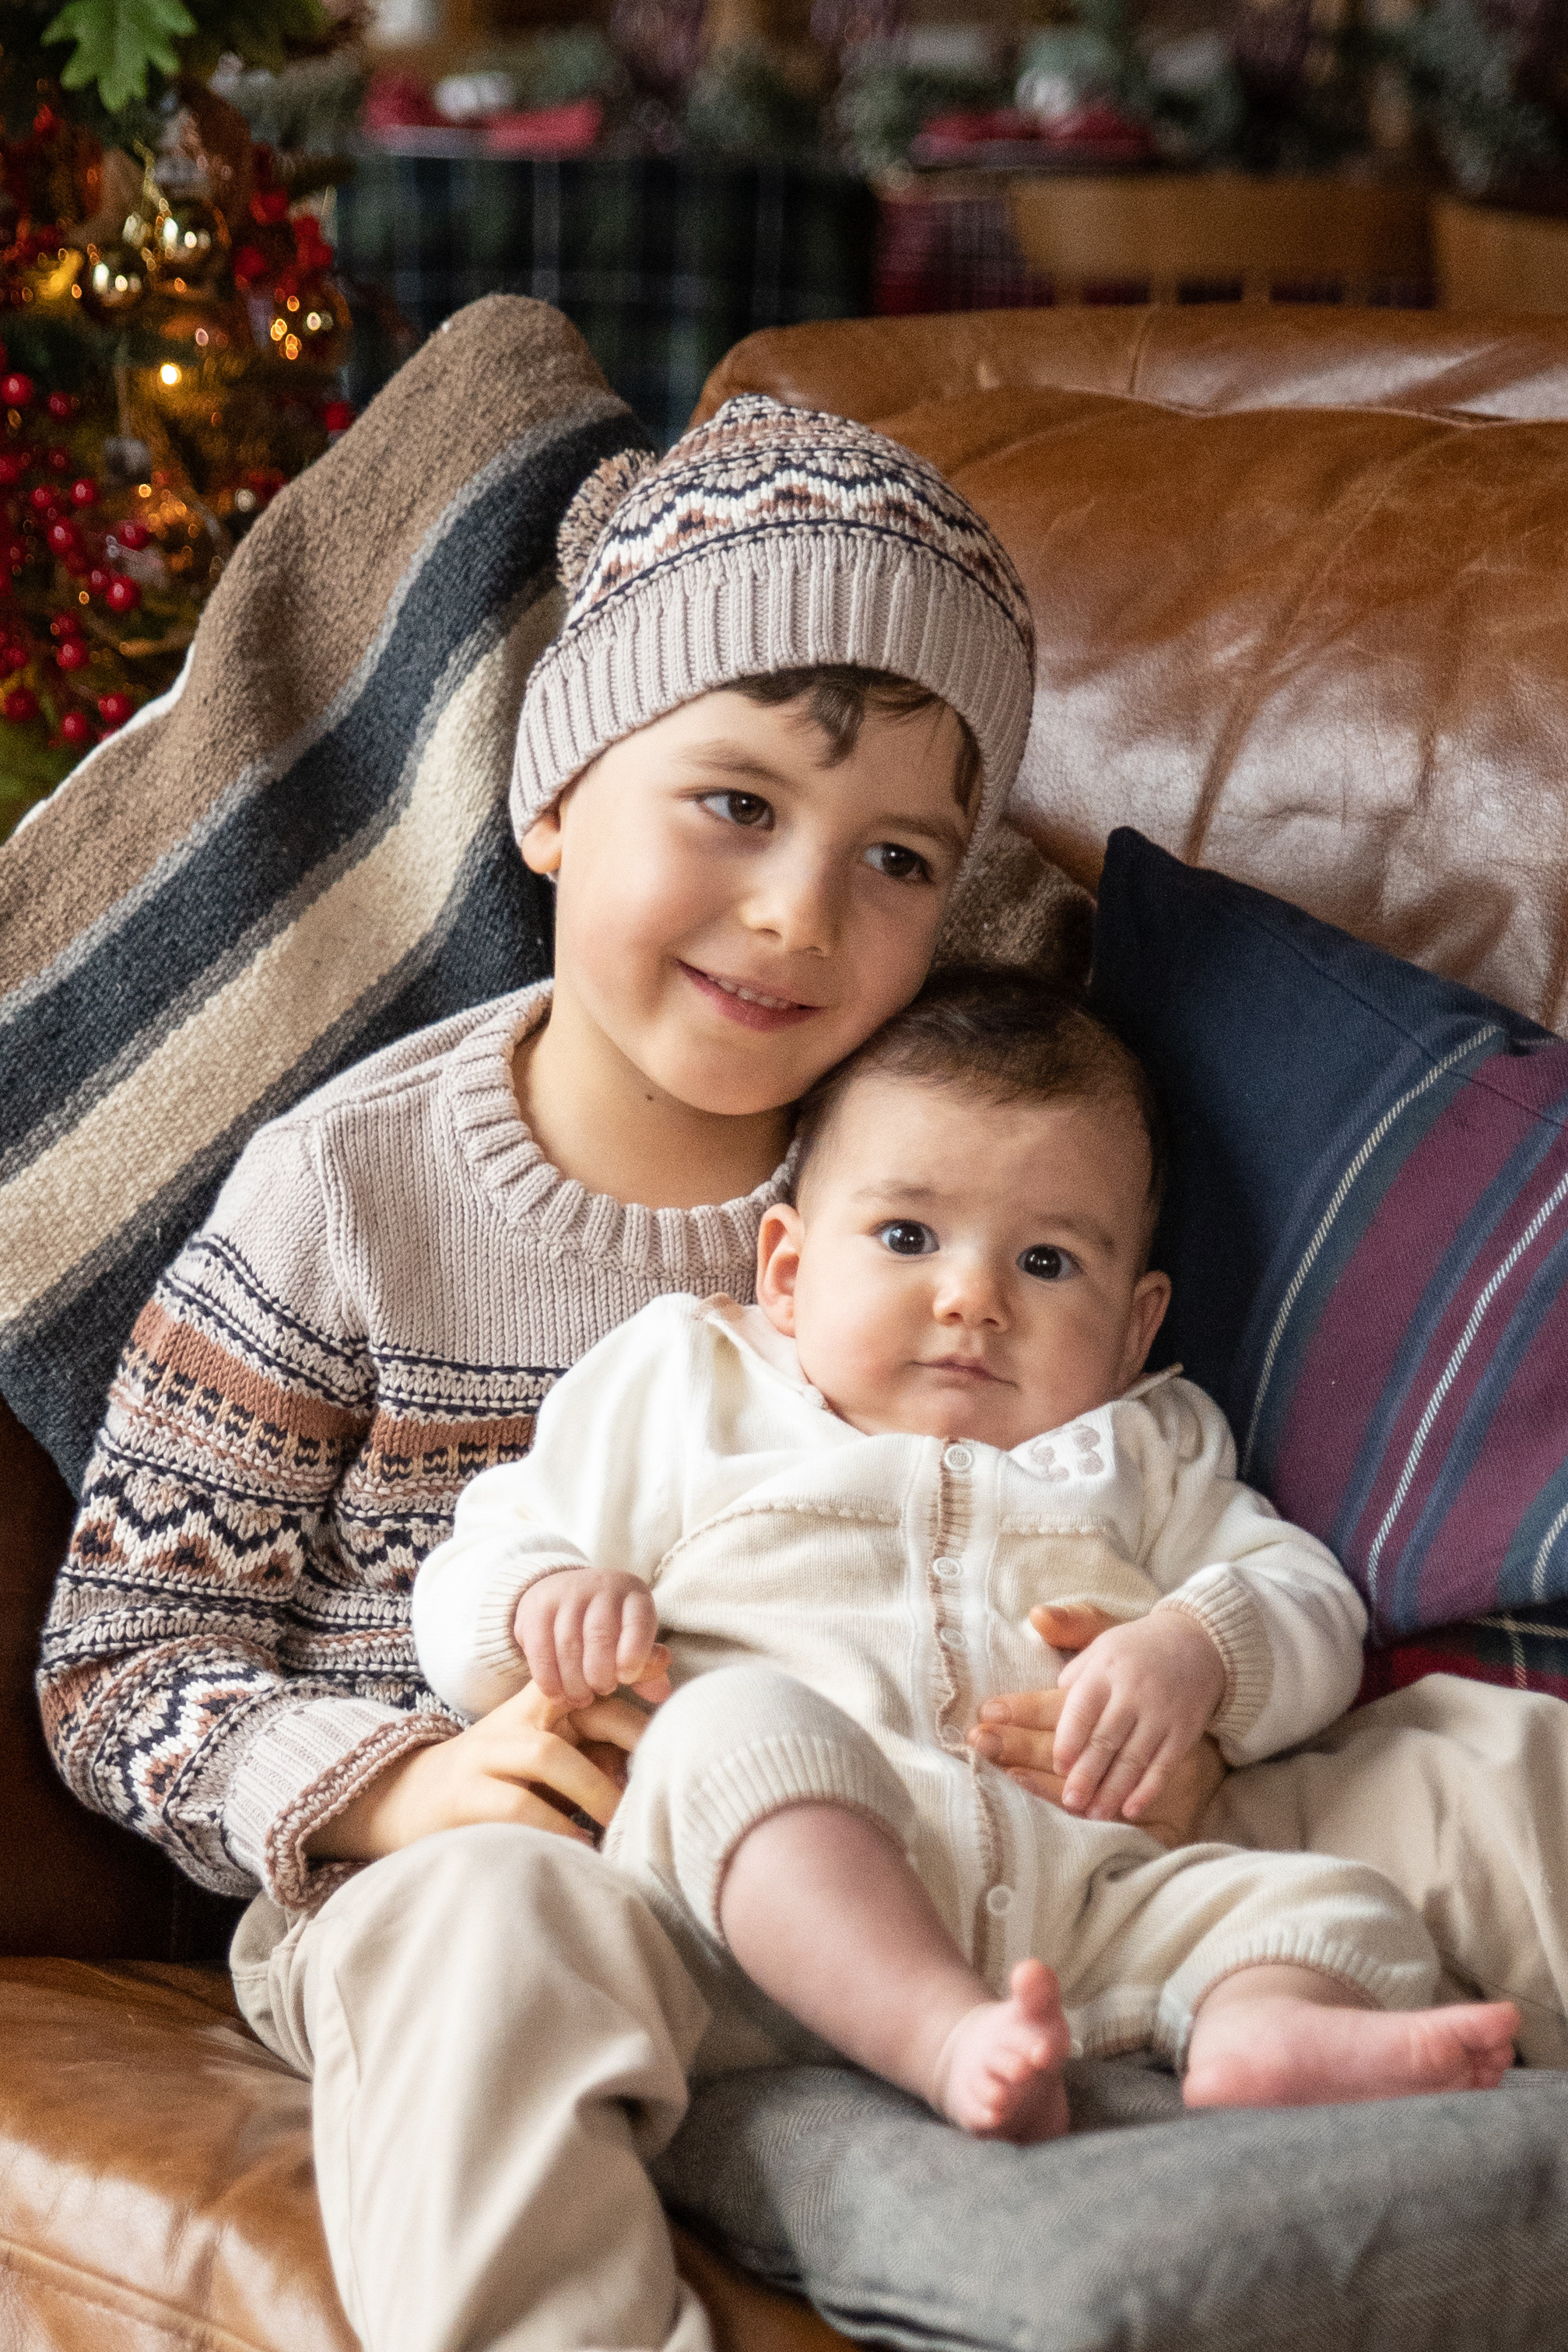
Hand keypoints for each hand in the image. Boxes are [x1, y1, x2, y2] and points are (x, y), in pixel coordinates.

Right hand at [305, 1681, 652, 1860]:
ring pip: (549, 1756)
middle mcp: (515, 1720)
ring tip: (622, 1821)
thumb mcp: (549, 1759)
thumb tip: (653, 1762)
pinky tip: (580, 1845)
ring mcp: (485, 1754)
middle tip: (664, 1774)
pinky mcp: (464, 1795)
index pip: (594, 1679)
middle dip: (628, 1736)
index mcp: (541, 1704)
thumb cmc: (499, 1783)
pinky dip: (554, 1825)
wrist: (408, 1801)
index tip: (667, 1667)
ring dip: (594, 1788)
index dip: (631, 1671)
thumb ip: (595, 1752)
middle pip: (582, 1711)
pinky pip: (516, 1805)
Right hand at [515, 1567, 668, 1703]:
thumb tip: (661, 1694)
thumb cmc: (608, 1625)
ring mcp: (566, 1594)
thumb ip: (648, 1667)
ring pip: (568, 1646)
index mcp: (633, 1593)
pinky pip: (540, 1651)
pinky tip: (558, 1695)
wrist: (563, 1592)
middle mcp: (601, 1587)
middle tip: (602, 1691)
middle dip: (600, 1674)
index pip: (639, 1622)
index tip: (627, 1679)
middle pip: (600, 1635)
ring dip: (574, 1682)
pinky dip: (549, 1680)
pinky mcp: (537, 1609)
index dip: (635, 1655)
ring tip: (581, 1699)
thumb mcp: (632, 1637)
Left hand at [1045, 1608, 1225, 1823]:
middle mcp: (1134, 1692)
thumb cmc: (1135, 1649)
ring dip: (1113, 1790)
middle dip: (1086, 1775)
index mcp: (1106, 1669)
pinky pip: (1164, 1766)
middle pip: (1106, 1740)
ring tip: (1094, 1814)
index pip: (1082, 1709)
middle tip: (1069, 1802)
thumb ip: (1071, 1673)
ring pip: (1134, 1759)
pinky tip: (1130, 1811)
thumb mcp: (1099, 1644)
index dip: (1069, 1741)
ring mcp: (1161, 1714)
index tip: (1058, 1767)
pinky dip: (1147, 1790)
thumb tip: (1046, 1702)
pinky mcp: (1183, 1732)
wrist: (1199, 1643)